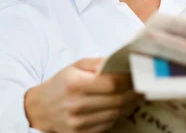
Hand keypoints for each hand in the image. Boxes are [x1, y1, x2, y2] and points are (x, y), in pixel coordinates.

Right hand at [24, 57, 142, 132]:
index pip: (112, 84)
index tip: (138, 74)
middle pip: (117, 100)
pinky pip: (109, 124)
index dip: (129, 80)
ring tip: (137, 94)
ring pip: (116, 113)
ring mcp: (80, 123)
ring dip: (130, 104)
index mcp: (76, 84)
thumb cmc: (61, 84)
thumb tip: (120, 62)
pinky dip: (118, 114)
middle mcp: (78, 105)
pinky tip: (123, 105)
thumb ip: (97, 63)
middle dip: (135, 92)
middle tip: (145, 85)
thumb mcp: (75, 67)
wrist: (40, 109)